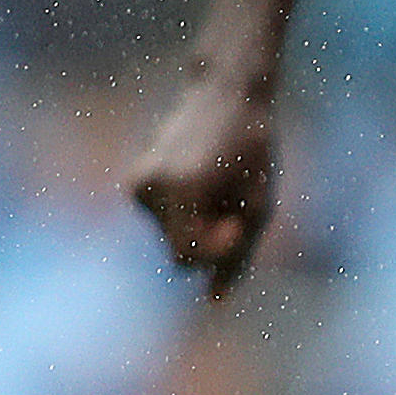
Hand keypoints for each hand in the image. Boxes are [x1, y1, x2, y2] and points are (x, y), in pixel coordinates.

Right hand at [129, 74, 282, 295]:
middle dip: (209, 243)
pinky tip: (204, 182)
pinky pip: (165, 223)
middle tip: (234, 205)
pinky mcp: (134, 183)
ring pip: (171, 241)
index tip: (238, 222)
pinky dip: (187, 216)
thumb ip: (238, 256)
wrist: (226, 93)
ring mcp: (136, 185)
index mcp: (179, 189)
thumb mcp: (261, 205)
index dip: (219, 251)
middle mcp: (148, 187)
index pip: (187, 259)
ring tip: (220, 186)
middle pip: (178, 255)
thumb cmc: (254, 149)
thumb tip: (213, 301)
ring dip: (200, 227)